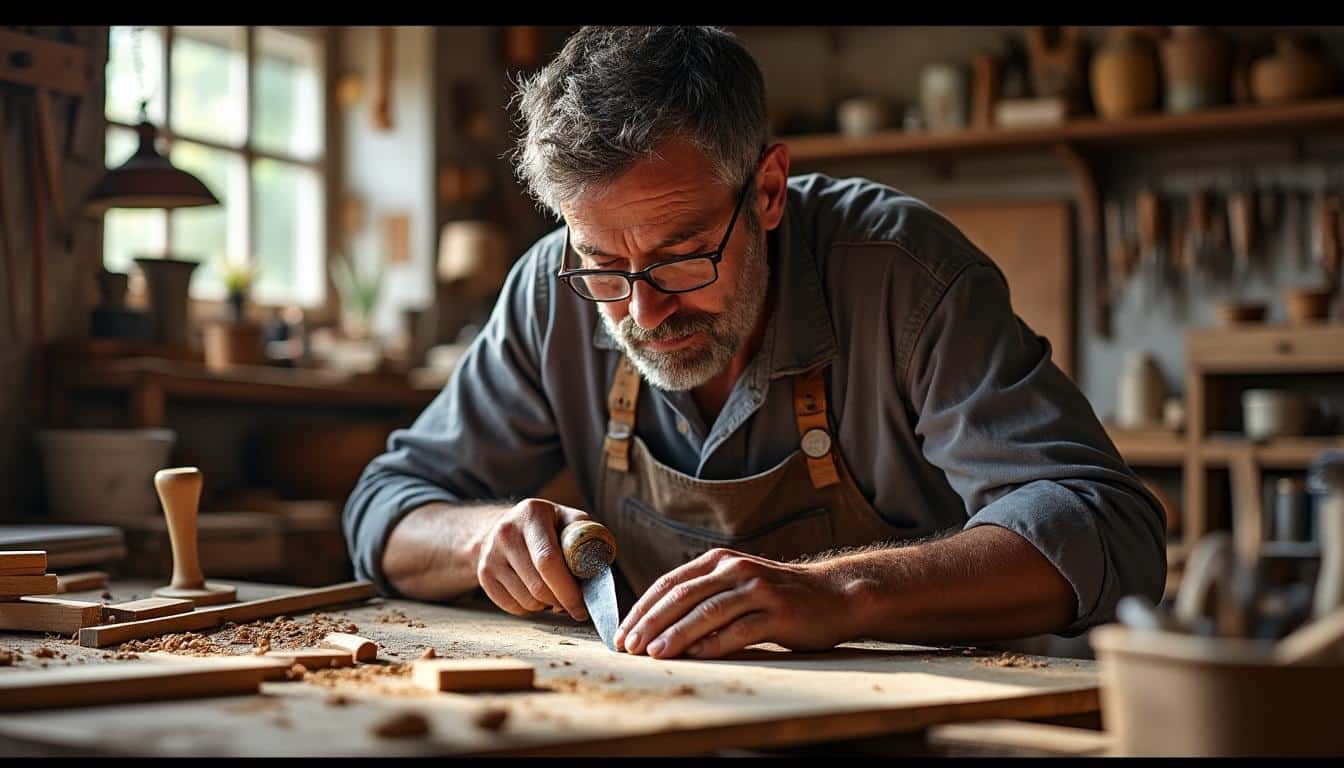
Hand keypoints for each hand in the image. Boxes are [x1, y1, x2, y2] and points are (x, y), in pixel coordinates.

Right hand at [476, 498, 590, 621]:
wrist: (508, 526)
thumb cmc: (549, 527)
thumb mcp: (569, 519)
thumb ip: (587, 537)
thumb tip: (598, 568)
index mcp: (532, 514)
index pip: (549, 560)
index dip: (568, 589)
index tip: (582, 607)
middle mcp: (506, 532)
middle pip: (537, 585)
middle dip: (560, 602)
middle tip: (573, 605)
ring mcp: (490, 554)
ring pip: (526, 600)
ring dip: (546, 606)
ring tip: (554, 593)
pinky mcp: (483, 574)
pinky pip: (512, 607)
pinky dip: (530, 609)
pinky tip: (536, 594)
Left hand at [614, 548, 854, 658]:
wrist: (833, 595)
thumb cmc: (778, 596)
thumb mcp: (736, 585)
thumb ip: (703, 596)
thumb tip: (657, 626)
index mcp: (719, 561)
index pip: (669, 584)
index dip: (642, 608)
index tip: (622, 633)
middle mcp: (735, 569)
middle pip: (682, 596)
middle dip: (650, 623)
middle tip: (629, 646)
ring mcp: (757, 589)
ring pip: (707, 612)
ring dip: (676, 634)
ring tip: (654, 653)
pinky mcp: (777, 612)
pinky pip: (740, 629)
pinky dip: (715, 643)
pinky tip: (695, 656)